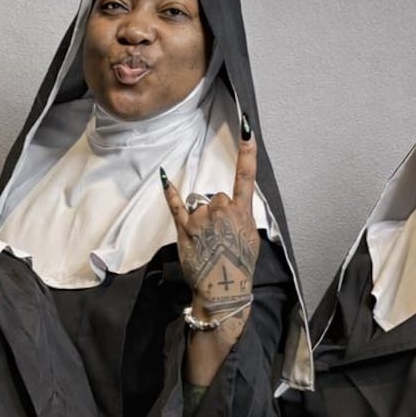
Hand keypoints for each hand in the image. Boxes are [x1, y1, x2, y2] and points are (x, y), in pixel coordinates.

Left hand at [164, 122, 260, 321]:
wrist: (223, 287)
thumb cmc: (239, 265)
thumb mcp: (250, 239)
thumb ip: (242, 218)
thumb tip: (234, 209)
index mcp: (243, 212)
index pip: (245, 176)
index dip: (247, 152)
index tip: (246, 129)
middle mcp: (222, 211)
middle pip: (216, 197)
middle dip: (216, 213)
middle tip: (219, 237)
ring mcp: (202, 220)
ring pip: (199, 205)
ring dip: (201, 220)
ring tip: (206, 242)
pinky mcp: (184, 229)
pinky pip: (176, 205)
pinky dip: (169, 193)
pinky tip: (164, 178)